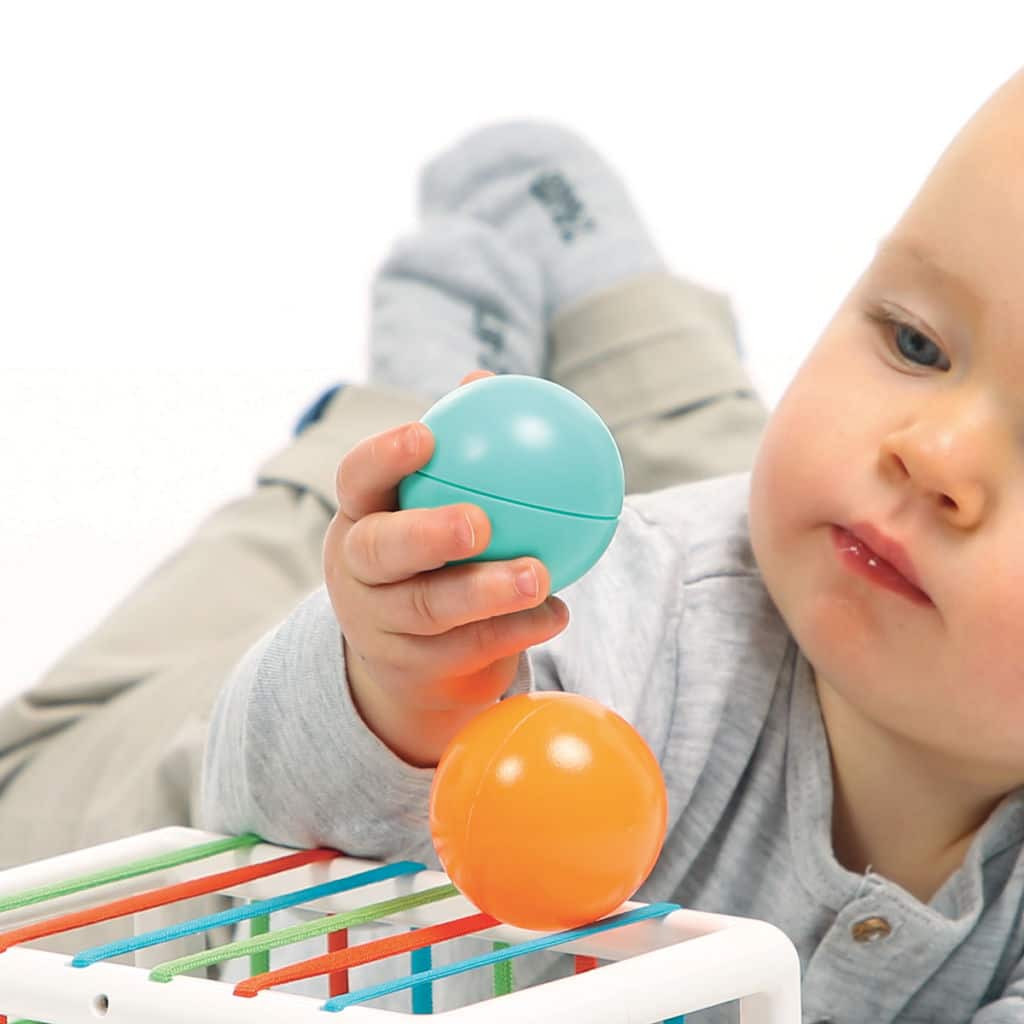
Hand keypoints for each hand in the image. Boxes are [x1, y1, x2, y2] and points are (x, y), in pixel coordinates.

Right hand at [322, 371, 569, 762]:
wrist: (412, 656)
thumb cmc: (433, 555)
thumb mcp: (431, 504)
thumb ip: (459, 450)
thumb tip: (485, 378)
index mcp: (360, 517)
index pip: (356, 480)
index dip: (383, 457)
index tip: (428, 435)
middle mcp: (358, 571)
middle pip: (379, 552)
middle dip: (425, 534)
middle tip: (480, 522)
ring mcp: (379, 627)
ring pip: (428, 609)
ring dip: (487, 592)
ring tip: (540, 575)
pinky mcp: (413, 670)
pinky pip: (466, 651)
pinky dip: (516, 631)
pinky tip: (557, 613)